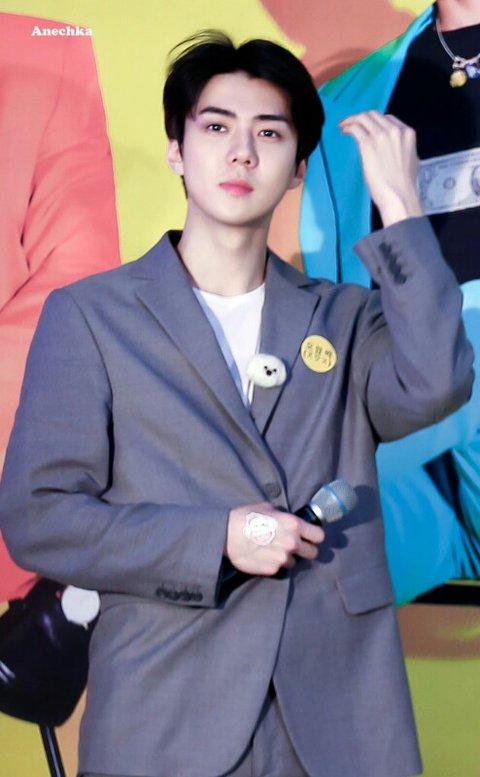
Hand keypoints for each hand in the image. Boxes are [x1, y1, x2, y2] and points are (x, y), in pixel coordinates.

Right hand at [225, 502, 324, 575]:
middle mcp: (292, 543)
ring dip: (288, 558)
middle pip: (312, 553)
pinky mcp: (272, 570)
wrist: (225, 535)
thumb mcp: (267, 508)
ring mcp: (282, 558)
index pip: (319, 536)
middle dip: (305, 550)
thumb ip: (283, 515)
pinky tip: (264, 556)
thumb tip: (288, 519)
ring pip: (295, 562)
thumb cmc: (245, 517)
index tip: (310, 537)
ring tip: (274, 550)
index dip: (315, 536)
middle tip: (295, 546)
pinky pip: (280, 568)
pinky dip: (275, 564)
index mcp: (293, 525)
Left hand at [340, 111, 422, 226]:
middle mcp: (394, 131)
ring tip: (345, 126)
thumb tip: (394, 148)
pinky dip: (348, 126)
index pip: (389, 119)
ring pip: (364, 118)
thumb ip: (402, 148)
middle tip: (353, 124)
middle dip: (363, 118)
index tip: (368, 127)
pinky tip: (344, 131)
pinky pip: (355, 128)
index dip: (376, 122)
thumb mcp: (412, 159)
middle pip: (375, 115)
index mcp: (407, 133)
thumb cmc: (404, 184)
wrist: (399, 195)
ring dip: (353, 120)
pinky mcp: (368, 144)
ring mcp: (381, 136)